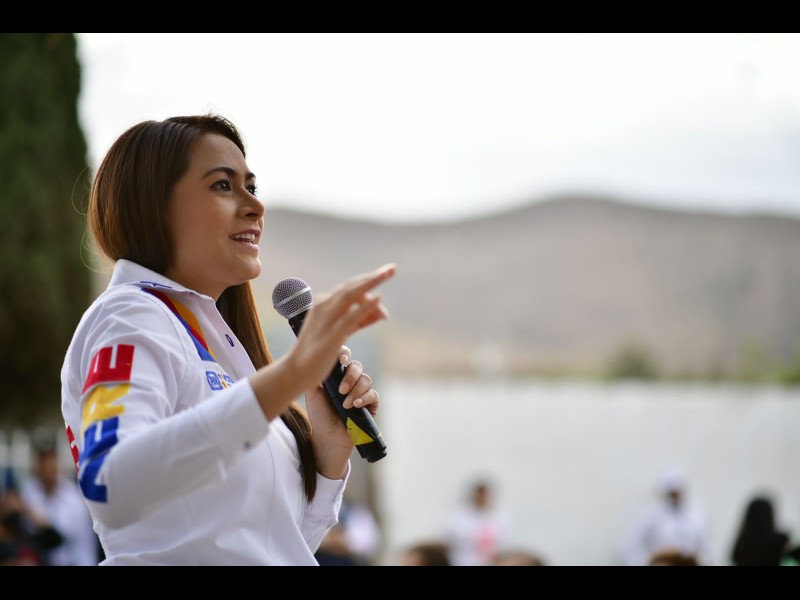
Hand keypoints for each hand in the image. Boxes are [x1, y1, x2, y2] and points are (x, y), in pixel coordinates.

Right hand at [287, 263, 394, 392]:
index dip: (369, 285)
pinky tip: (379, 299)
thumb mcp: (340, 332)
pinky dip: (365, 306)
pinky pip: (350, 317)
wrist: (296, 371)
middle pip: (351, 286)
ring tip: (388, 273)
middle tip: (392, 269)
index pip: (350, 289)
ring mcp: (327, 319)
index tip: (385, 286)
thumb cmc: (318, 353)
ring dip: (371, 282)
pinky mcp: (332, 335)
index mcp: (324, 304)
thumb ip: (358, 321)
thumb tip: (379, 312)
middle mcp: (324, 306)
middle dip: (373, 276)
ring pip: (351, 295)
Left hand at [305, 346, 381, 478]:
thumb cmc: (319, 416)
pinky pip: (373, 394)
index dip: (345, 354)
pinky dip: (365, 398)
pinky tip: (356, 406)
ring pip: (366, 379)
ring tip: (346, 404)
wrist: (327, 438)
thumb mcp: (312, 394)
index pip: (344, 357)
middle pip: (357, 366)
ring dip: (356, 391)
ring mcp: (361, 392)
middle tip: (340, 391)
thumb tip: (316, 357)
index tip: (341, 361)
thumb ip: (314, 375)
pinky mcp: (370, 404)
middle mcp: (351, 381)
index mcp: (337, 375)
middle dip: (350, 377)